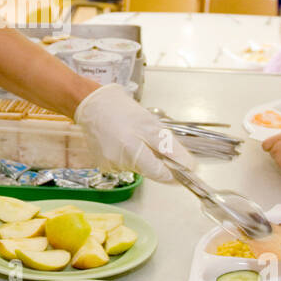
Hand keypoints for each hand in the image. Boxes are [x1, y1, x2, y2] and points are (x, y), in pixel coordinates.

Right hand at [74, 83, 197, 181]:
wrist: (92, 105)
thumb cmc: (121, 110)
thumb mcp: (152, 125)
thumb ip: (170, 148)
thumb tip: (188, 166)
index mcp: (133, 151)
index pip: (161, 175)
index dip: (174, 172)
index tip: (181, 167)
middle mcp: (120, 163)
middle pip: (149, 171)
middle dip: (155, 159)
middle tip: (150, 139)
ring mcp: (110, 165)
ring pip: (137, 167)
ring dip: (141, 156)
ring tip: (133, 136)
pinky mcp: (104, 165)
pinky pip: (125, 164)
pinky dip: (129, 155)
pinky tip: (123, 142)